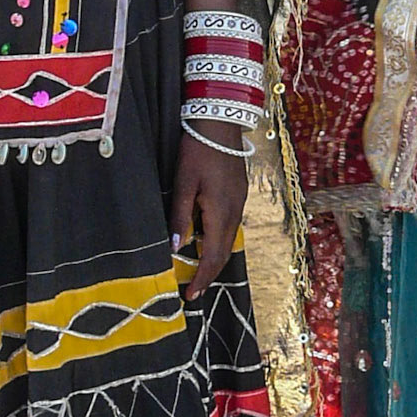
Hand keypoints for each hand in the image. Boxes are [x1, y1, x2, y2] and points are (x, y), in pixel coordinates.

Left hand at [169, 122, 247, 301]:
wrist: (220, 121)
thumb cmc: (197, 149)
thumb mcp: (183, 183)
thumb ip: (180, 216)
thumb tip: (176, 248)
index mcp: (221, 212)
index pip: (213, 256)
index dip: (202, 278)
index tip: (190, 296)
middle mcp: (235, 211)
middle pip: (224, 251)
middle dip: (209, 272)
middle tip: (193, 288)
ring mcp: (240, 201)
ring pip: (228, 238)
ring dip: (214, 256)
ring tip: (198, 268)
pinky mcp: (239, 192)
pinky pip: (230, 224)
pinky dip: (218, 239)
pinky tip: (206, 238)